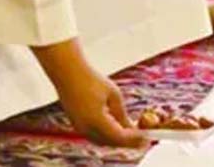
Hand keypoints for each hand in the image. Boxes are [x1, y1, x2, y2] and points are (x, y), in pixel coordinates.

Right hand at [32, 40, 147, 147]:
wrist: (68, 72)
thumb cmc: (90, 79)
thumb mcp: (113, 94)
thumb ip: (121, 114)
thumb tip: (130, 126)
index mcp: (96, 120)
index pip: (119, 137)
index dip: (133, 139)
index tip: (145, 137)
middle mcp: (86, 128)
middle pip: (110, 142)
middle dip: (126, 141)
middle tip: (140, 136)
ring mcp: (79, 127)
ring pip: (102, 141)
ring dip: (116, 139)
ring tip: (129, 131)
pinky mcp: (76, 124)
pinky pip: (94, 136)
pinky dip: (106, 136)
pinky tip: (115, 128)